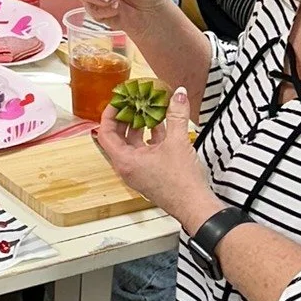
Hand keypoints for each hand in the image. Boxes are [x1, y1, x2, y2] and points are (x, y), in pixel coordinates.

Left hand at [92, 87, 218, 229]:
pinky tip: (162, 125)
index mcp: (125, 161)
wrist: (195, 206)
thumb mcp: (178, 142)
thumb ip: (176, 115)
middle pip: (117, 137)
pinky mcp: (151, 174)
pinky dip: (150, 137)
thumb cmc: (182, 183)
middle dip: (125, 118)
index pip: (105, 133)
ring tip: (148, 109)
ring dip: (139, 126)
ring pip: (132, 144)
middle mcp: (128, 167)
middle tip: (133, 102)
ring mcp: (139, 172)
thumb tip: (177, 95)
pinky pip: (145, 151)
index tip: (118, 101)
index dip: (110, 115)